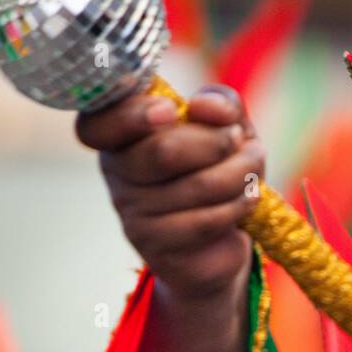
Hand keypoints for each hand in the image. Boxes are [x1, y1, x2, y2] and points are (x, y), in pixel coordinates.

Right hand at [77, 85, 264, 301]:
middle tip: (240, 138)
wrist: (219, 241)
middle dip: (216, 141)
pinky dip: (238, 205)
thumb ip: (218, 103)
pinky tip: (250, 197)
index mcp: (119, 133)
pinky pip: (205, 221)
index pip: (98, 124)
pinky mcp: (156, 248)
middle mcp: (116, 172)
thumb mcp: (223, 127)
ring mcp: (132, 213)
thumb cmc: (215, 170)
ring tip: (253, 168)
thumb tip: (205, 105)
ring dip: (239, 172)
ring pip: (195, 186)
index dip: (133, 114)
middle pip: (163, 150)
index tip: (171, 109)